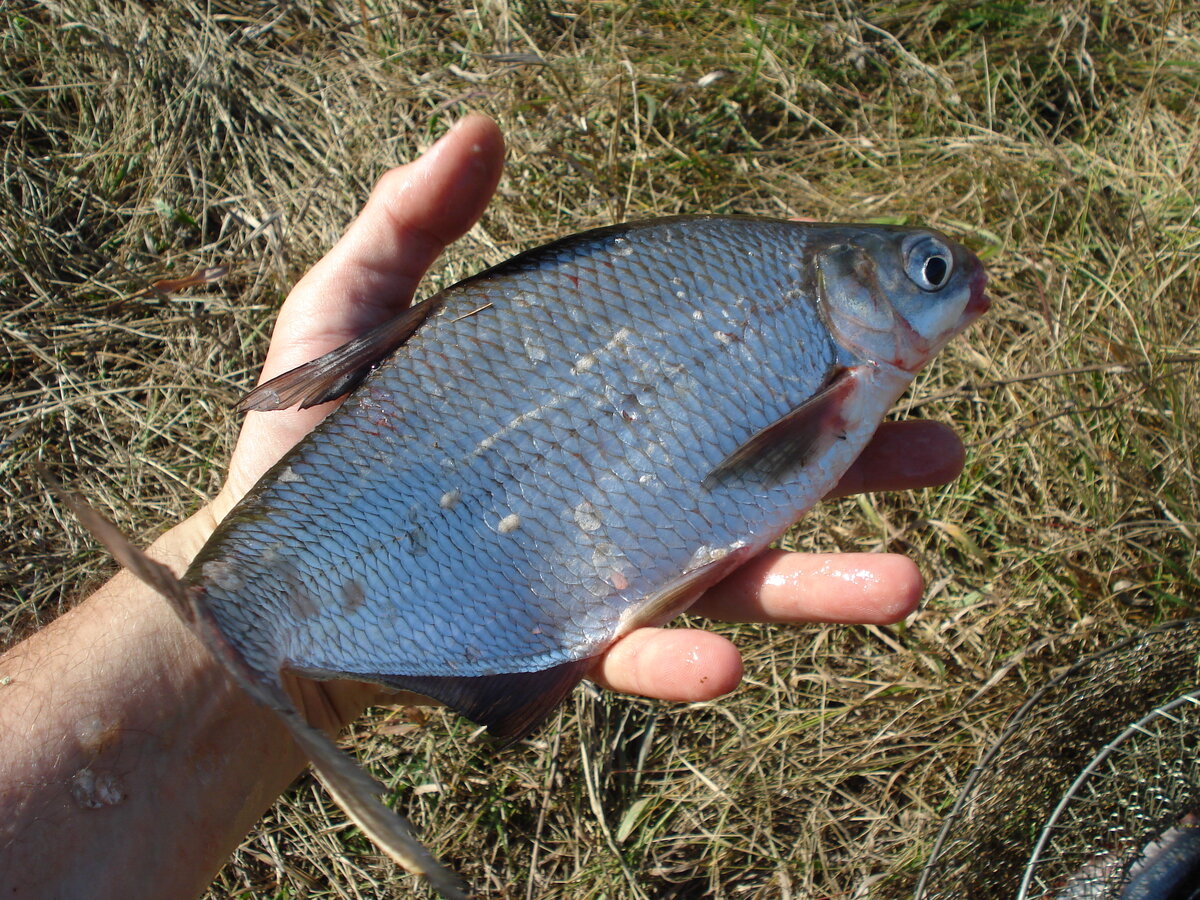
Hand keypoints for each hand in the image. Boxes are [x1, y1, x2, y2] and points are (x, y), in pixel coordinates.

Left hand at [209, 113, 964, 720]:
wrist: (272, 577)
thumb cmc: (312, 435)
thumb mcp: (351, 308)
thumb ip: (413, 221)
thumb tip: (485, 126)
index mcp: (604, 392)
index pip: (722, 353)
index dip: (811, 331)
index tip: (901, 306)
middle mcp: (626, 473)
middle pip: (762, 463)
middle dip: (861, 458)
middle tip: (942, 442)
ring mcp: (607, 563)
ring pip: (737, 573)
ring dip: (827, 580)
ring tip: (908, 581)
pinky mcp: (568, 641)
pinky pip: (640, 655)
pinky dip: (685, 661)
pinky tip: (728, 661)